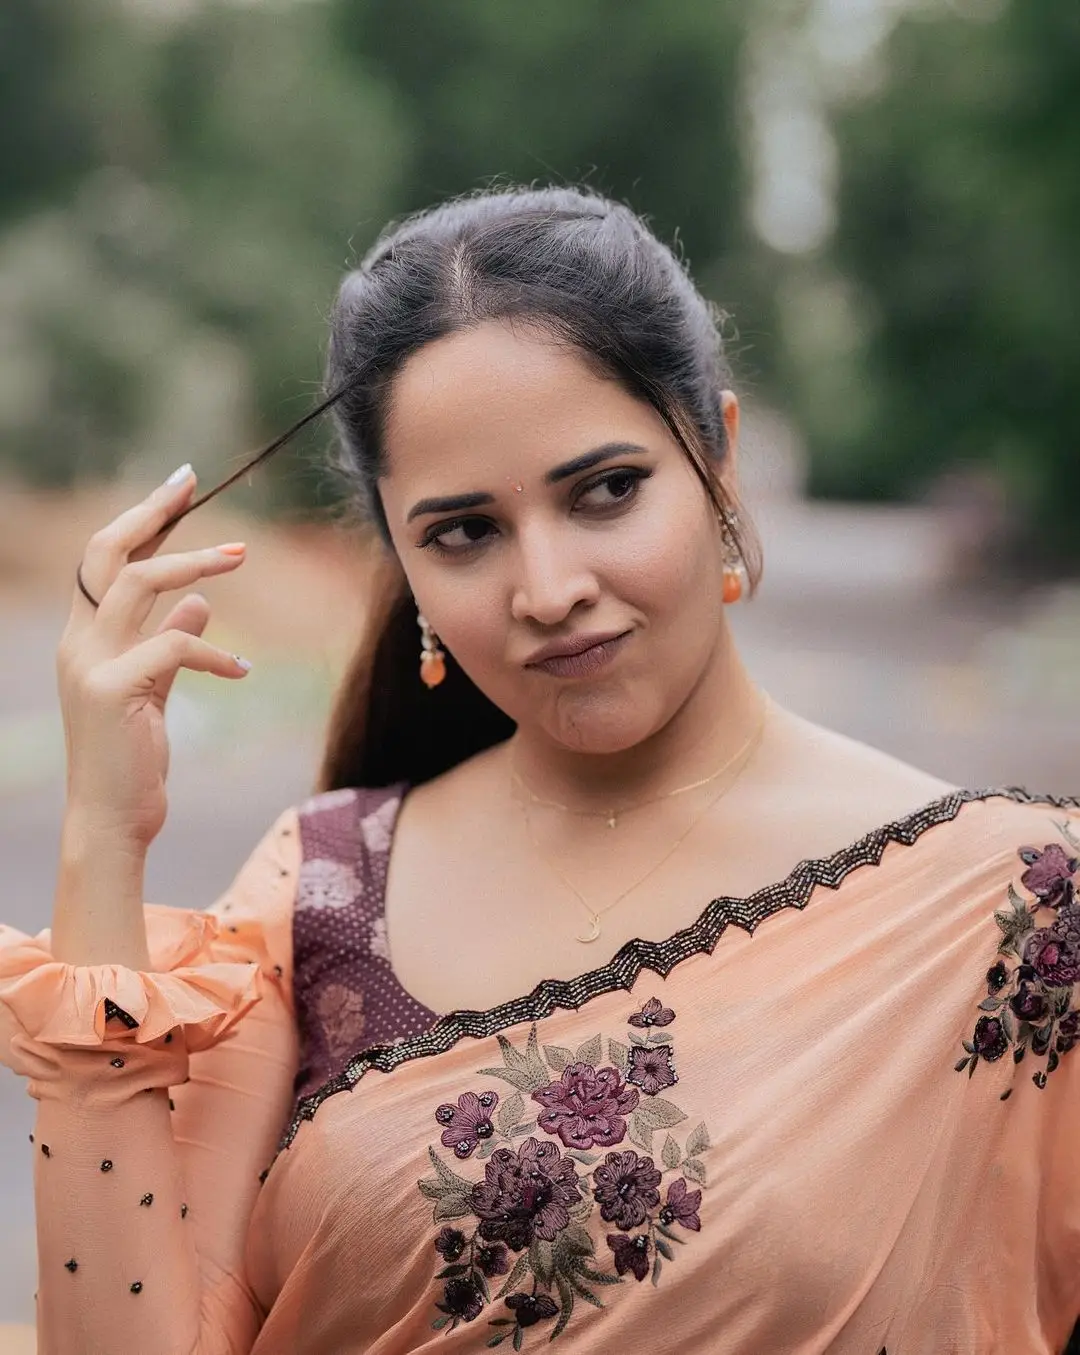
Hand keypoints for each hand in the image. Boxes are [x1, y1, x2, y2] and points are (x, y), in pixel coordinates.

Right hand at [56, 466, 252, 850]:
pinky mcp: (115, 690)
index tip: (181, 490)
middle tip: (193, 483)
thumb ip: (170, 643)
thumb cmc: (132, 760)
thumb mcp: (155, 692)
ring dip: (194, 562)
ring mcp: (91, 664)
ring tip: (241, 556)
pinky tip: (242, 674)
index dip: (141, 521)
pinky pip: (175, 645)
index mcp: (83, 639)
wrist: (112, 821)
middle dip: (151, 512)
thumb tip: (200, 602)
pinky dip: (215, 654)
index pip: (103, 561)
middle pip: (107, 552)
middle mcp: (78, 643)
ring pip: (140, 583)